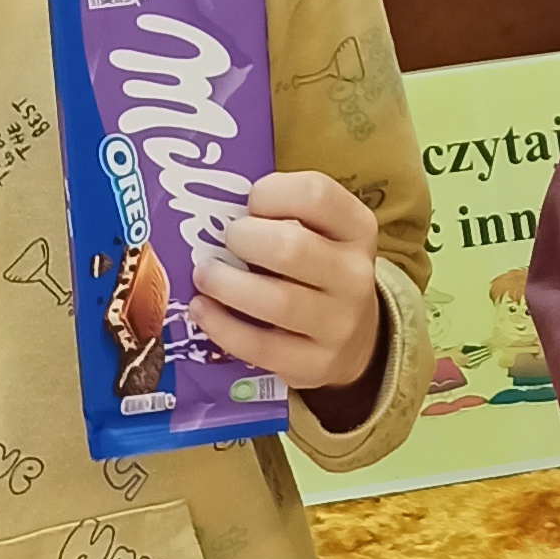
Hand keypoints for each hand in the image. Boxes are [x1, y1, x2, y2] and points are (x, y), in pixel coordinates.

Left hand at [190, 167, 385, 401]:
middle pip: (292, 248)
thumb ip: (280, 216)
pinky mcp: (316, 364)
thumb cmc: (317, 271)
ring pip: (277, 301)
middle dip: (243, 240)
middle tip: (223, 242)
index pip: (316, 194)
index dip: (270, 193)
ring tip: (204, 275)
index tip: (249, 205)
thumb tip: (214, 215)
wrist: (353, 339)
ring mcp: (339, 324)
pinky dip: (222, 326)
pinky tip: (202, 310)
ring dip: (226, 284)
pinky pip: (261, 346)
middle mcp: (355, 275)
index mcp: (357, 228)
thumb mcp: (319, 233)